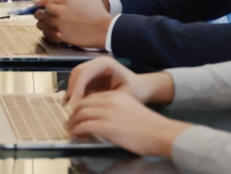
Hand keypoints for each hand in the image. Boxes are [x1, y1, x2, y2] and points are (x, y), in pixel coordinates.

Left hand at [32, 0, 112, 48]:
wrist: (105, 30)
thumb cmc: (97, 12)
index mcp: (66, 0)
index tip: (39, 2)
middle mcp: (60, 11)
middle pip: (42, 10)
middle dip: (43, 11)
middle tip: (47, 13)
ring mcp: (59, 25)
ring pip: (41, 22)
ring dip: (44, 22)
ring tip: (50, 22)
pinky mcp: (61, 36)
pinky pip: (46, 34)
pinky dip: (47, 32)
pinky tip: (53, 31)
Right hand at [65, 58, 173, 107]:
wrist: (142, 88)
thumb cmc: (136, 92)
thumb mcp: (123, 95)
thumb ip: (104, 98)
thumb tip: (85, 106)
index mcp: (105, 63)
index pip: (85, 72)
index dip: (77, 87)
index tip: (74, 103)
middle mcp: (97, 62)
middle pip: (77, 72)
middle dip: (72, 89)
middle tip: (70, 106)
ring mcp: (93, 67)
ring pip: (75, 76)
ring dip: (71, 90)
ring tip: (71, 106)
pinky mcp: (91, 75)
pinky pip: (78, 81)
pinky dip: (75, 92)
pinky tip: (75, 104)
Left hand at [66, 90, 190, 158]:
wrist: (161, 133)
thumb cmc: (151, 126)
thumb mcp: (132, 110)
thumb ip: (118, 110)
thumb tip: (107, 120)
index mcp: (116, 96)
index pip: (92, 97)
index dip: (82, 106)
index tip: (79, 114)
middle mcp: (109, 101)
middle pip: (83, 104)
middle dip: (74, 113)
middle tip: (71, 122)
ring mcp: (106, 113)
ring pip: (80, 114)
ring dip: (72, 122)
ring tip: (69, 130)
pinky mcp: (105, 126)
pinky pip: (83, 126)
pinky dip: (76, 130)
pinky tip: (75, 135)